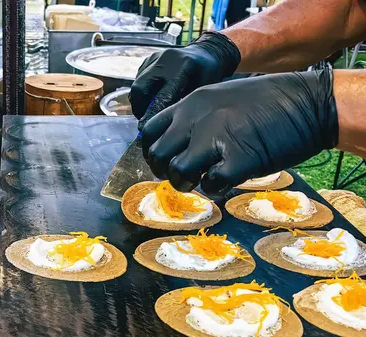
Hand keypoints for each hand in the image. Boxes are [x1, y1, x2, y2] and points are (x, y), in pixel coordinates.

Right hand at [129, 32, 240, 129]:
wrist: (206, 51)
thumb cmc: (209, 73)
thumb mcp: (204, 88)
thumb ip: (185, 102)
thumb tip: (163, 122)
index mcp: (183, 67)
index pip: (162, 96)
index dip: (152, 113)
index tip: (146, 127)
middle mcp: (165, 60)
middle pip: (140, 88)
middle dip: (139, 107)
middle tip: (144, 120)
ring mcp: (154, 58)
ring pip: (137, 85)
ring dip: (139, 101)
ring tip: (147, 112)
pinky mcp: (148, 59)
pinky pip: (139, 79)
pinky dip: (142, 92)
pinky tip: (150, 99)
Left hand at [141, 68, 338, 194]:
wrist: (306, 102)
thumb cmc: (265, 102)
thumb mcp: (218, 98)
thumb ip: (193, 117)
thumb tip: (173, 143)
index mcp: (190, 103)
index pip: (148, 131)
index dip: (153, 150)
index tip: (167, 159)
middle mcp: (196, 119)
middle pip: (157, 155)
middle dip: (166, 171)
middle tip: (185, 175)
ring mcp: (216, 138)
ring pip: (177, 172)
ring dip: (188, 183)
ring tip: (205, 179)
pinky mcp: (239, 159)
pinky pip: (212, 184)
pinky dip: (216, 188)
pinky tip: (228, 180)